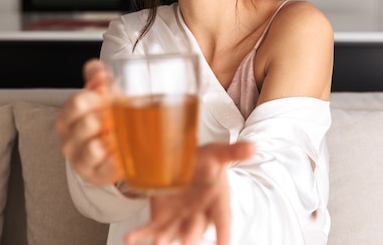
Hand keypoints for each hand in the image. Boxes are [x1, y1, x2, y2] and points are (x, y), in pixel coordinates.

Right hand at [55, 59, 123, 184]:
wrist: (112, 149)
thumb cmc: (106, 120)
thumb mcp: (102, 96)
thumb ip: (97, 78)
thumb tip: (95, 67)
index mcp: (67, 118)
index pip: (77, 102)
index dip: (97, 96)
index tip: (109, 94)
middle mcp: (69, 140)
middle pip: (88, 122)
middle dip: (109, 116)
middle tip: (120, 115)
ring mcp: (80, 160)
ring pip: (94, 147)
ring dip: (113, 138)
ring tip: (122, 133)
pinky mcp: (95, 176)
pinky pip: (107, 167)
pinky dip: (118, 159)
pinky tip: (124, 151)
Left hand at [125, 142, 254, 244]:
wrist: (182, 163)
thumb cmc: (204, 162)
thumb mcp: (217, 153)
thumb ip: (233, 152)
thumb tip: (253, 147)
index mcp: (216, 200)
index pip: (222, 217)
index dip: (224, 232)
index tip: (225, 244)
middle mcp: (198, 214)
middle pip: (195, 227)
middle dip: (191, 235)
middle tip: (186, 243)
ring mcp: (178, 218)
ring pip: (172, 231)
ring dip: (163, 237)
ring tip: (157, 242)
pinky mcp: (160, 218)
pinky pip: (149, 229)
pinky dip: (139, 235)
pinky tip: (129, 239)